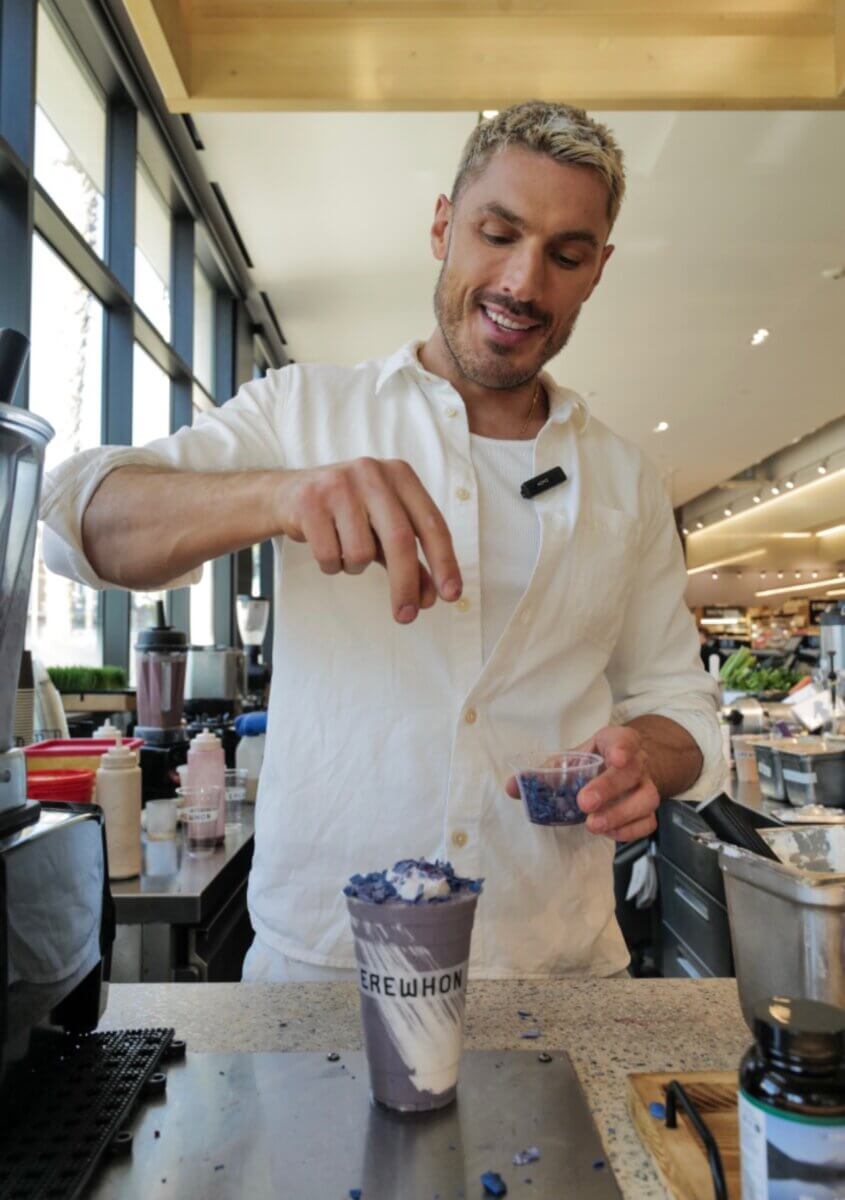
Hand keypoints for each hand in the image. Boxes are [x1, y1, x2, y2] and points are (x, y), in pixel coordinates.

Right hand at [275, 458, 461, 623]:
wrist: (288, 494)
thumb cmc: (346, 513)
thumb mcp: (383, 530)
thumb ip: (410, 561)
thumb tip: (429, 598)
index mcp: (400, 476)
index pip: (431, 524)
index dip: (444, 562)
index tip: (451, 595)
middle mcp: (373, 473)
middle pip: (400, 540)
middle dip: (405, 585)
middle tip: (407, 616)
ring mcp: (339, 485)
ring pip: (361, 552)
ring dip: (354, 567)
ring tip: (344, 550)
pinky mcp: (310, 502)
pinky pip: (330, 555)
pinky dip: (330, 565)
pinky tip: (325, 546)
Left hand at [505, 726, 658, 841]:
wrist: (618, 771)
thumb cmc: (589, 764)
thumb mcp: (567, 762)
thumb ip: (541, 773)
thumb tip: (512, 786)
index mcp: (613, 743)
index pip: (626, 738)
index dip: (623, 746)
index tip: (615, 757)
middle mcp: (636, 763)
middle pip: (633, 772)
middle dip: (609, 788)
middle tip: (584, 803)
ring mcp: (645, 787)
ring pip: (647, 799)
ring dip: (620, 814)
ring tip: (593, 825)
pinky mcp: (647, 810)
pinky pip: (648, 822)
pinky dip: (629, 830)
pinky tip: (609, 833)